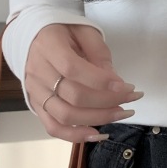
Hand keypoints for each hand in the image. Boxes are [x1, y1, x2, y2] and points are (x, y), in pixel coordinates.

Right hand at [24, 23, 143, 142]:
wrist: (34, 37)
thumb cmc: (64, 31)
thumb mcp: (85, 31)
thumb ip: (99, 54)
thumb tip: (114, 82)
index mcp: (48, 46)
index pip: (73, 69)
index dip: (101, 81)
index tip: (126, 86)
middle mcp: (38, 71)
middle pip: (73, 96)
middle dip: (108, 101)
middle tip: (132, 98)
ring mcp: (35, 92)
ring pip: (65, 116)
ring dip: (97, 119)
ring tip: (122, 113)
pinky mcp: (37, 106)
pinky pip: (53, 127)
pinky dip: (75, 136)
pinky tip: (98, 134)